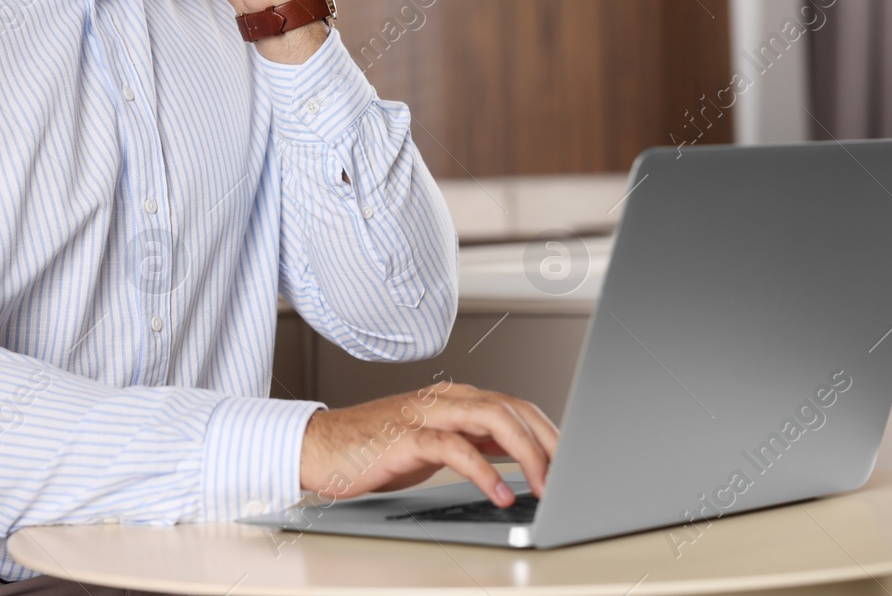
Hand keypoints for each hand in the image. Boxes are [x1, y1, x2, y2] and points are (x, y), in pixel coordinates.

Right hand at [298, 381, 560, 506]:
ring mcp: (425, 413)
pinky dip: (483, 470)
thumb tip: (521, 461)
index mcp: (455, 398)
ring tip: (543, 486)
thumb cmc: (373, 449)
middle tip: (568, 477)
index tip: (573, 462)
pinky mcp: (405, 436)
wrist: (318, 447)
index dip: (550, 432)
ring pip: (491, 418)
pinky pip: (454, 447)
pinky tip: (499, 494)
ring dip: (525, 453)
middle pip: (512, 408)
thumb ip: (474, 442)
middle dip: (548, 442)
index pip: (517, 406)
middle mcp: (445, 399)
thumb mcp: (435, 444)